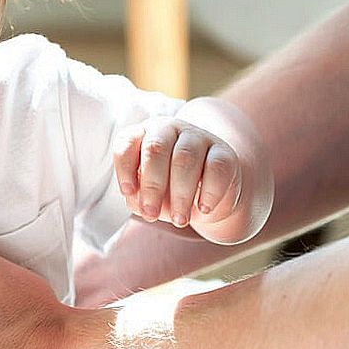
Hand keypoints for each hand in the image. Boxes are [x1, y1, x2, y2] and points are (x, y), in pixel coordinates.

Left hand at [114, 116, 240, 229]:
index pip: (126, 143)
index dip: (124, 169)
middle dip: (152, 185)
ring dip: (180, 194)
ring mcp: (198, 137)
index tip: (128, 193)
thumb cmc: (167, 190)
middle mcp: (169, 129)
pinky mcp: (224, 153)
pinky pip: (216, 168)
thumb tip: (139, 200)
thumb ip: (137, 196)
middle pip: (155, 149)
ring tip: (179, 219)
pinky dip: (209, 192)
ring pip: (185, 158)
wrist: (207, 195)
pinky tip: (203, 209)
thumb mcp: (147, 194)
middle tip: (151, 214)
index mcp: (143, 135)